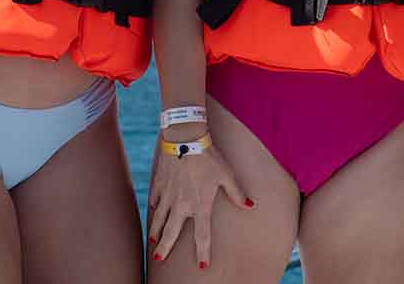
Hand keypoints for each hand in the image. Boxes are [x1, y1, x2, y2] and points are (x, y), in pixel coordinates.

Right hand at [148, 135, 252, 267]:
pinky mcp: (159, 184)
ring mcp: (168, 196)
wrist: (185, 138)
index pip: (202, 235)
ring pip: (159, 219)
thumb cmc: (209, 156)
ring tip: (154, 241)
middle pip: (171, 233)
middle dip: (165, 248)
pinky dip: (153, 206)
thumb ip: (237, 192)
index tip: (203, 265)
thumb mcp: (226, 174)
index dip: (203, 251)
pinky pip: (154, 199)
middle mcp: (181, 205)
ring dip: (157, 231)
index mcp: (199, 205)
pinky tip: (152, 209)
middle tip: (160, 259)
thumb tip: (250, 206)